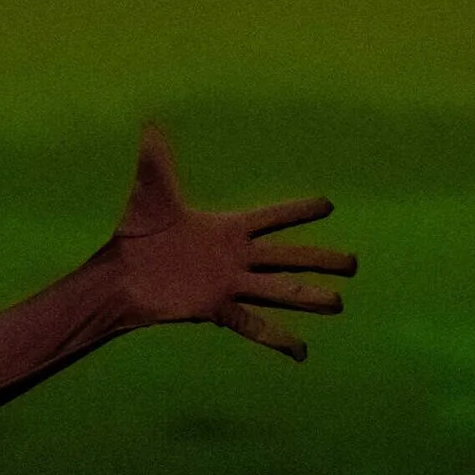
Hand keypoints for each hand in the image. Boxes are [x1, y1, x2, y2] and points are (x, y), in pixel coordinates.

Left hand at [100, 124, 355, 360]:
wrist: (119, 276)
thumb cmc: (137, 235)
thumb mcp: (150, 193)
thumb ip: (156, 160)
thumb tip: (150, 122)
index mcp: (227, 229)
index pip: (271, 217)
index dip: (297, 211)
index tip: (328, 204)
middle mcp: (235, 257)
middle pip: (288, 257)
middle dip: (321, 259)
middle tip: (354, 264)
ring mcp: (229, 284)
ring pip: (279, 290)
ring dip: (308, 297)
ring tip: (338, 303)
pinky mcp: (216, 308)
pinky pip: (253, 325)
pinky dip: (277, 338)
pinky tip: (301, 352)